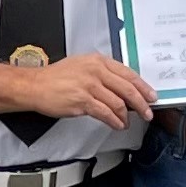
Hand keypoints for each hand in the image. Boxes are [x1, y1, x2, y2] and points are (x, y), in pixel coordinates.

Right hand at [17, 50, 160, 128]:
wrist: (34, 86)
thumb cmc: (56, 77)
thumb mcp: (82, 66)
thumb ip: (103, 73)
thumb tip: (123, 88)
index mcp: (98, 61)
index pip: (128, 74)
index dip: (143, 87)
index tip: (151, 96)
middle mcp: (95, 72)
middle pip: (128, 89)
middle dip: (141, 104)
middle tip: (147, 113)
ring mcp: (89, 86)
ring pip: (118, 103)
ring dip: (126, 116)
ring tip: (127, 122)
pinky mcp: (82, 101)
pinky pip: (106, 113)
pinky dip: (115, 121)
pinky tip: (117, 125)